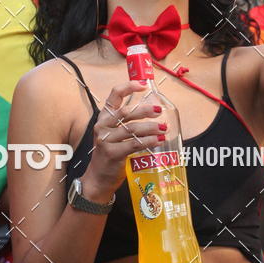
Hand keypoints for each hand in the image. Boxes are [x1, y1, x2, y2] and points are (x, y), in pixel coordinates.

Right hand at [82, 80, 164, 201]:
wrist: (99, 177)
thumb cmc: (111, 152)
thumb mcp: (114, 132)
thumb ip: (127, 121)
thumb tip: (154, 109)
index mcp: (104, 116)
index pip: (114, 94)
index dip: (129, 87)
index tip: (144, 85)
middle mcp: (102, 125)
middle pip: (126, 112)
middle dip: (145, 110)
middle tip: (159, 111)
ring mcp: (105, 140)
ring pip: (132, 128)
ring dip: (151, 127)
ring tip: (164, 128)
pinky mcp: (112, 153)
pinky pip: (134, 144)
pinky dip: (149, 141)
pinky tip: (158, 140)